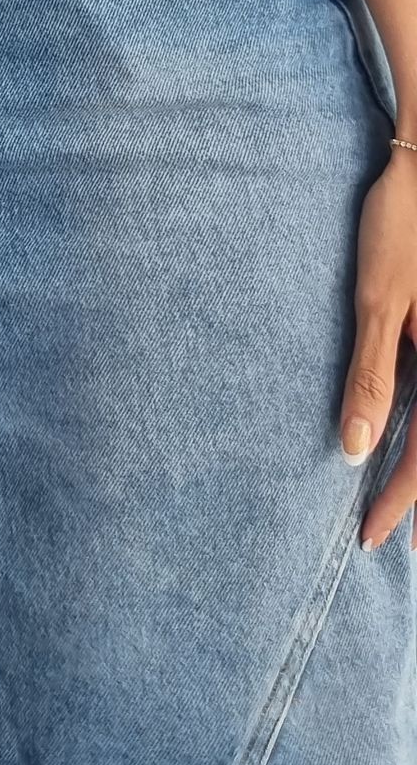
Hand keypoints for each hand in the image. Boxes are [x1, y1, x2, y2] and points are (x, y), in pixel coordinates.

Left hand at [341, 146, 416, 549]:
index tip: (370, 539)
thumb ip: (372, 375)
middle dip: (414, 492)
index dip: (400, 502)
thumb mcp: (379, 300)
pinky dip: (415, 417)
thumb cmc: (404, 225)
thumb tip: (353, 450)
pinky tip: (395, 427)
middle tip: (382, 534)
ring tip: (391, 495)